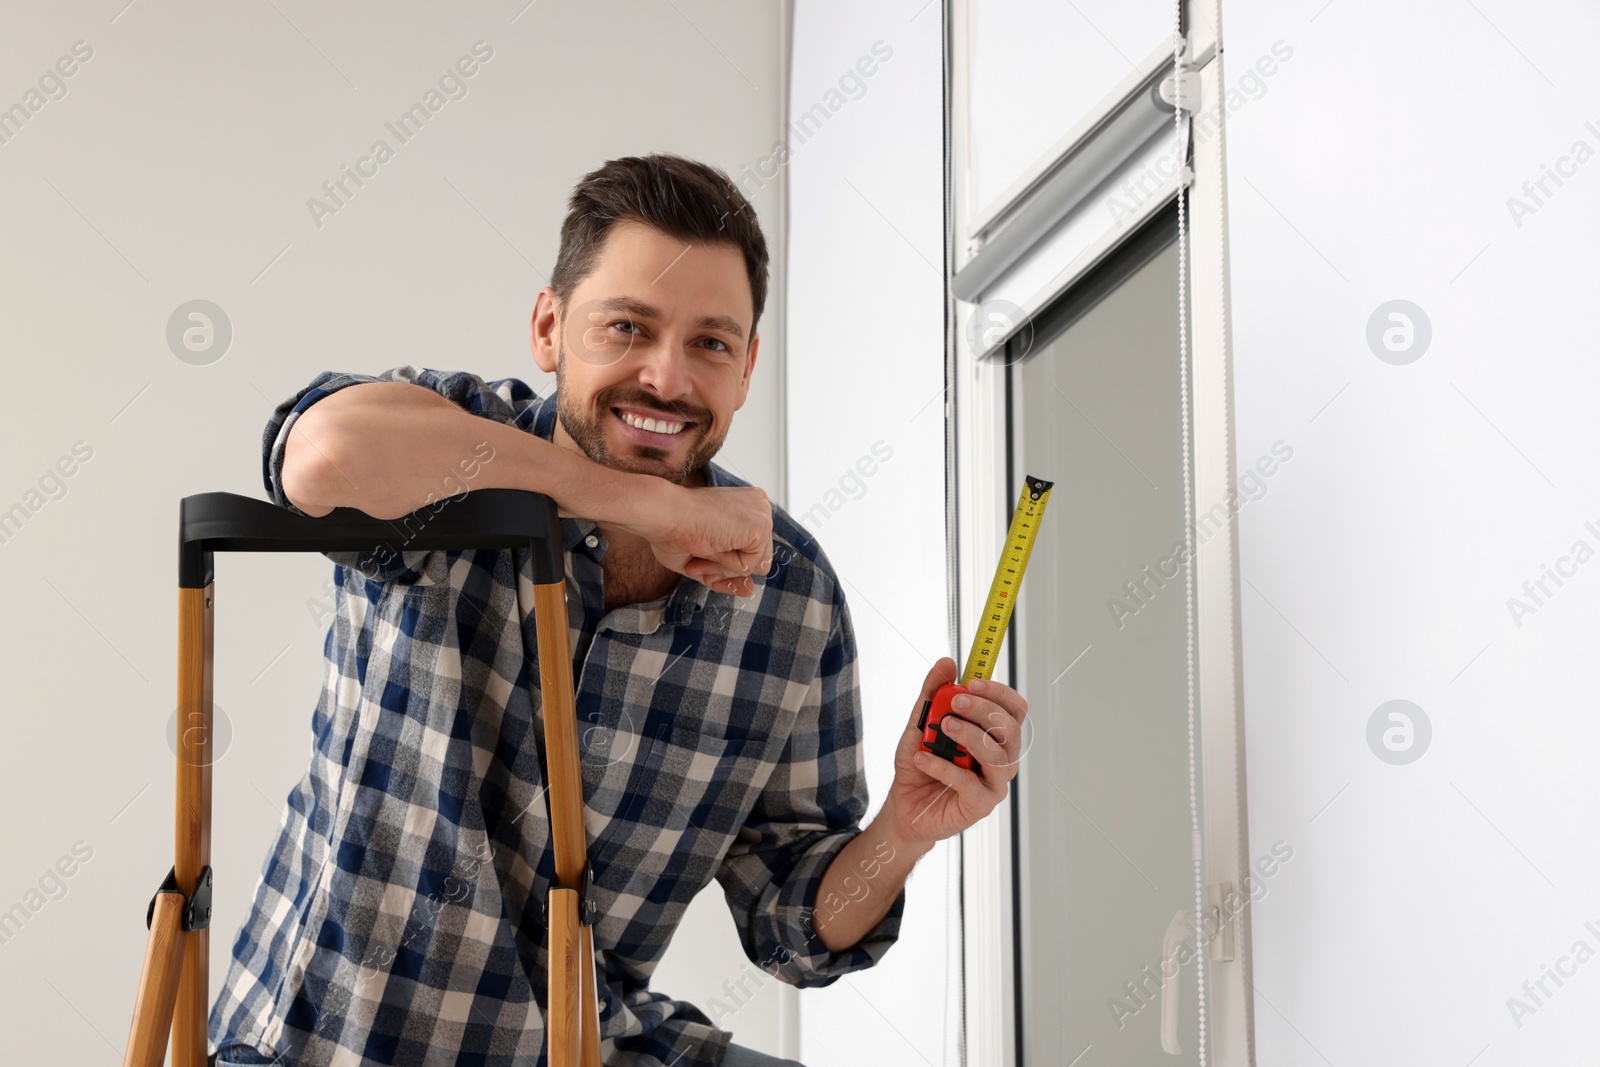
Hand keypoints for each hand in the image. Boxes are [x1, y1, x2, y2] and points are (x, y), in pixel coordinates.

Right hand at [616, 480, 774, 596]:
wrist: (664, 514)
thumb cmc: (674, 530)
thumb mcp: (705, 557)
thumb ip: (727, 574)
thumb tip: (749, 590)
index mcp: (746, 507)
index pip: (750, 551)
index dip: (725, 561)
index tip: (701, 553)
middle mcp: (759, 507)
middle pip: (755, 560)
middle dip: (725, 566)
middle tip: (699, 555)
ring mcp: (762, 514)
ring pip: (753, 565)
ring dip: (723, 566)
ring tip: (703, 549)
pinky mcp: (760, 526)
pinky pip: (749, 566)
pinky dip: (726, 565)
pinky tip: (711, 545)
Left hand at [884, 656, 1028, 848]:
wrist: (904, 805)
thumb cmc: (920, 765)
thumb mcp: (921, 723)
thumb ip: (933, 694)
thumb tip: (947, 663)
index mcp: (994, 736)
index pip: (1014, 710)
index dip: (998, 693)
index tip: (972, 682)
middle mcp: (1001, 758)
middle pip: (1010, 729)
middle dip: (983, 710)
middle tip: (954, 703)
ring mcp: (994, 783)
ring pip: (997, 755)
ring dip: (970, 736)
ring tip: (941, 728)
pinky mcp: (980, 805)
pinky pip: (969, 782)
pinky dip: (943, 766)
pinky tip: (922, 758)